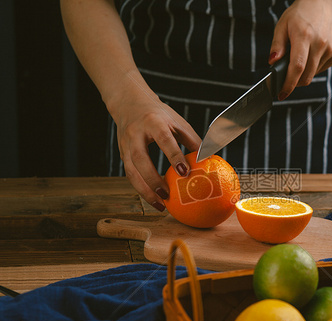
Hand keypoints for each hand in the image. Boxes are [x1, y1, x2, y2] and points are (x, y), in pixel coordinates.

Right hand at [108, 71, 201, 210]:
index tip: (185, 172)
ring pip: (131, 170)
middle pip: (140, 158)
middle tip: (167, 195)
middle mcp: (136, 133)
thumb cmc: (159, 115)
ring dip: (144, 190)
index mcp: (153, 122)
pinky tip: (153, 199)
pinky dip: (141, 188)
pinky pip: (129, 174)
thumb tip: (209, 158)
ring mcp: (126, 145)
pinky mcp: (122, 154)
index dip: (174, 156)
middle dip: (152, 179)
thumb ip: (192, 140)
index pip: (164, 139)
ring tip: (160, 204)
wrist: (130, 104)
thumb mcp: (178, 122)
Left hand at [269, 0, 331, 99]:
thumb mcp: (283, 25)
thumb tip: (272, 63)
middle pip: (306, 76)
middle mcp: (320, 44)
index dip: (288, 84)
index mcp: (304, 36)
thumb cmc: (301, 14)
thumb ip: (277, 45)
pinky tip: (310, 55)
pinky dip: (312, 68)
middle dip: (294, 83)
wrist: (324, 4)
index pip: (296, 67)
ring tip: (300, 58)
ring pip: (313, 74)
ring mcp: (330, 49)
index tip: (282, 94)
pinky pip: (321, 69)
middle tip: (286, 81)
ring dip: (303, 74)